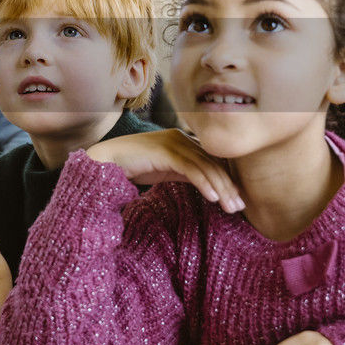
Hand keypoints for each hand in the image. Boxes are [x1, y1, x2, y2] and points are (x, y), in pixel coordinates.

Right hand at [85, 129, 243, 211]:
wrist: (105, 161)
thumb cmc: (132, 167)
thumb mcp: (164, 171)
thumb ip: (183, 173)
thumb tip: (206, 187)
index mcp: (182, 140)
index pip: (212, 160)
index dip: (227, 180)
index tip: (238, 200)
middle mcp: (181, 137)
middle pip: (213, 162)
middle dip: (229, 186)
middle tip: (240, 207)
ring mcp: (172, 142)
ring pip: (205, 166)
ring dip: (221, 188)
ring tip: (231, 208)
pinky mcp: (164, 150)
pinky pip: (190, 168)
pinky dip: (204, 183)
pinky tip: (213, 198)